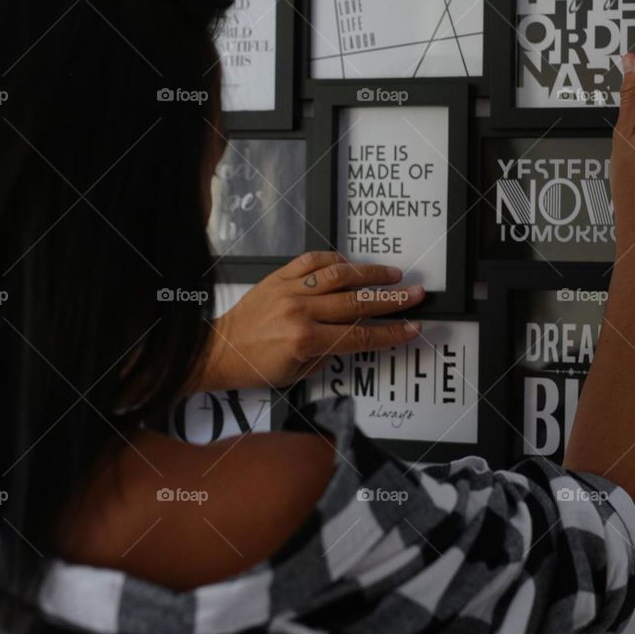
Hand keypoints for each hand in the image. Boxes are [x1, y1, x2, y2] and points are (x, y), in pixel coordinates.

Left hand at [195, 251, 424, 390]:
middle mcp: (300, 312)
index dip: (389, 333)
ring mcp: (289, 291)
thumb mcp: (297, 374)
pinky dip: (334, 260)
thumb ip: (328, 353)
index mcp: (305, 340)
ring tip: (392, 274)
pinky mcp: (278, 277)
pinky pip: (312, 262)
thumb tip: (355, 336)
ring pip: (339, 276)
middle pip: (356, 303)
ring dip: (369, 274)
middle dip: (391, 300)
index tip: (411, 327)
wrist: (220, 349)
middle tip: (415, 294)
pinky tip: (351, 263)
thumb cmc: (255, 366)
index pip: (359, 336)